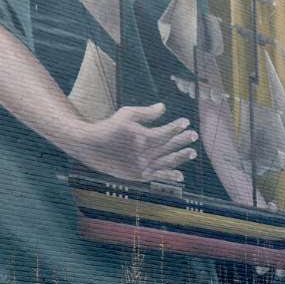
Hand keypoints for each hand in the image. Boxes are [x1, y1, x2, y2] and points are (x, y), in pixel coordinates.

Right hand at [69, 103, 197, 184]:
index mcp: (143, 137)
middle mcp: (144, 154)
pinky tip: (181, 176)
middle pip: (169, 146)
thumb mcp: (126, 114)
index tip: (186, 122)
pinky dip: (169, 176)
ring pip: (167, 162)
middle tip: (195, 135)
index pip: (166, 132)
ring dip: (181, 157)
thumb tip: (163, 107)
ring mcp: (142, 166)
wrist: (89, 146)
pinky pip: (157, 176)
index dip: (177, 127)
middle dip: (183, 140)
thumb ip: (146, 112)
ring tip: (193, 152)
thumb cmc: (109, 127)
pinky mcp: (137, 175)